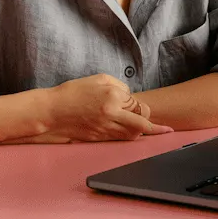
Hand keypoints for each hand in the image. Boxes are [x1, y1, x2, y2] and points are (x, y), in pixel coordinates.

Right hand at [45, 73, 172, 141]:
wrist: (52, 112)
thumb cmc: (73, 92)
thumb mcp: (98, 79)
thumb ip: (119, 86)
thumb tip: (130, 97)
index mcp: (113, 96)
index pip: (137, 103)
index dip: (140, 105)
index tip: (140, 106)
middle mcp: (112, 113)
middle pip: (142, 123)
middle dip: (153, 126)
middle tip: (165, 128)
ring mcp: (106, 127)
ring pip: (134, 134)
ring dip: (144, 133)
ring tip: (155, 133)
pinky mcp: (99, 137)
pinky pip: (121, 139)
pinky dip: (130, 137)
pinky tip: (135, 135)